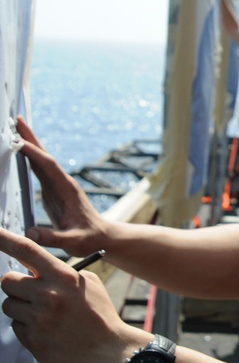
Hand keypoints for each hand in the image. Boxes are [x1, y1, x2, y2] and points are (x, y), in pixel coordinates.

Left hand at [0, 228, 142, 362]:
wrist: (109, 350)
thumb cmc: (99, 314)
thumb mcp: (88, 284)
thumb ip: (60, 274)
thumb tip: (33, 268)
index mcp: (64, 277)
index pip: (27, 251)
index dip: (5, 239)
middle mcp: (48, 295)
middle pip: (7, 280)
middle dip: (16, 284)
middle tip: (31, 291)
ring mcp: (38, 318)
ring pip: (8, 304)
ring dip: (21, 307)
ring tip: (45, 314)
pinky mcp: (32, 339)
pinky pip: (15, 326)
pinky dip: (27, 327)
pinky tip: (48, 330)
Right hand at [15, 117, 108, 256]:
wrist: (101, 237)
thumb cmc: (89, 239)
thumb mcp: (72, 242)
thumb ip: (53, 238)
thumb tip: (30, 233)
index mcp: (67, 190)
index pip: (48, 166)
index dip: (34, 153)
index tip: (18, 141)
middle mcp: (62, 183)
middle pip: (44, 156)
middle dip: (31, 138)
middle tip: (17, 120)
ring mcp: (57, 186)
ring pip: (40, 161)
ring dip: (29, 145)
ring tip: (14, 130)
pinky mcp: (53, 191)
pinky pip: (39, 170)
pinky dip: (29, 159)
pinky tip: (20, 153)